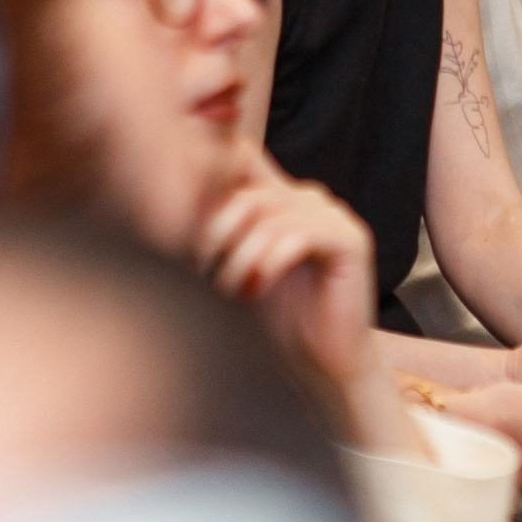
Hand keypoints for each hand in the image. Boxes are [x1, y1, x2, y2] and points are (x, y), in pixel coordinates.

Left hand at [199, 156, 375, 388]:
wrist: (319, 366)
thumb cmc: (273, 321)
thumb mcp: (231, 268)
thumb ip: (214, 230)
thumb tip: (171, 194)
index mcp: (277, 197)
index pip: (240, 155)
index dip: (209, 166)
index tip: (191, 220)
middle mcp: (305, 197)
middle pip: (245, 191)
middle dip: (217, 235)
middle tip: (206, 275)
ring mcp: (332, 214)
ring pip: (268, 215)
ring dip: (240, 258)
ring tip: (233, 291)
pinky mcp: (351, 239)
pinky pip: (299, 234)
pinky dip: (269, 263)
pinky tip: (259, 289)